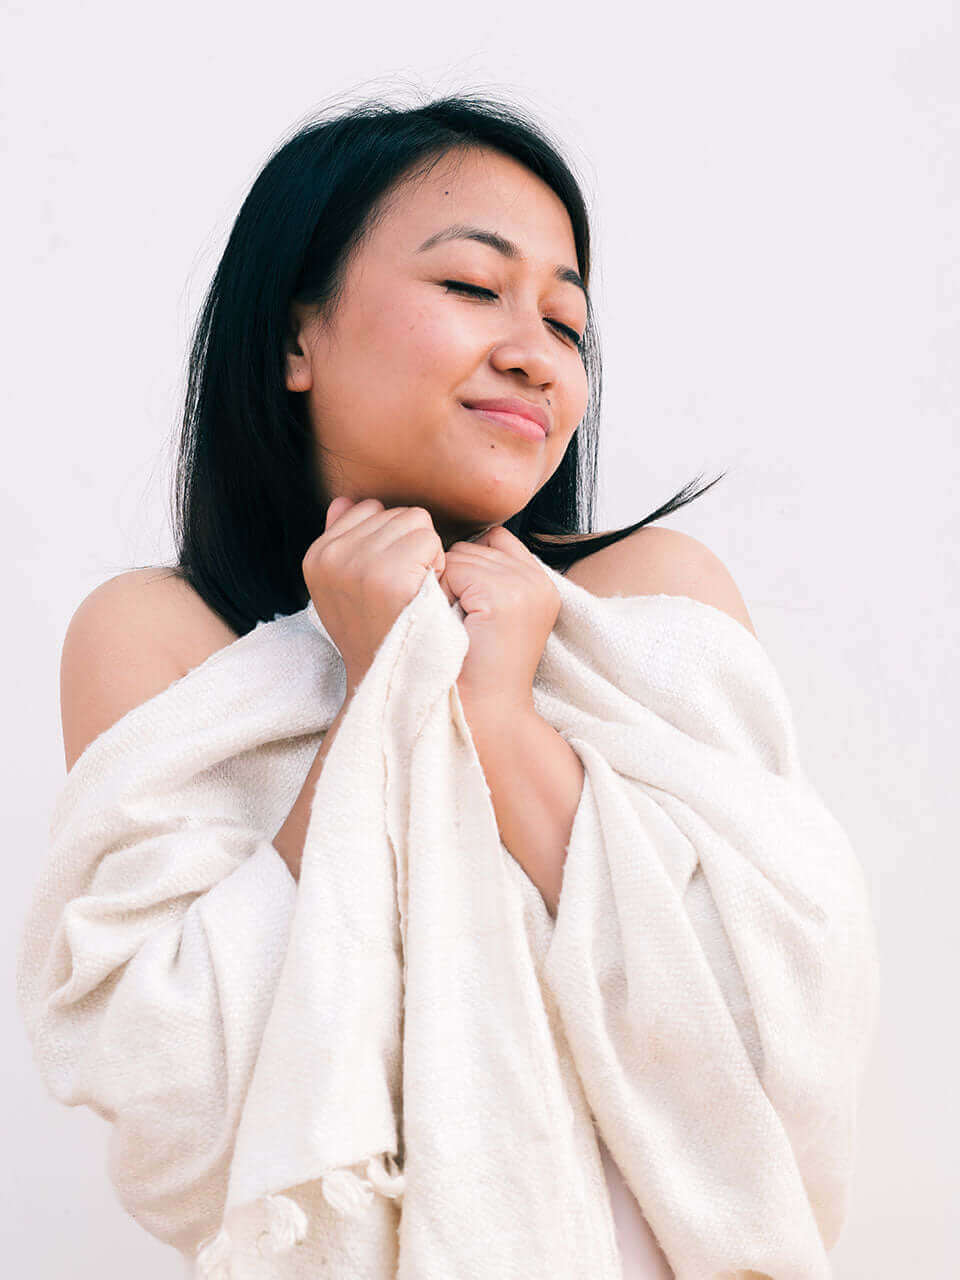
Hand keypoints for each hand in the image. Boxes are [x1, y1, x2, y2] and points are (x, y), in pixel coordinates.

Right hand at [301, 496, 444, 685]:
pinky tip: (425, 594)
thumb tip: (344, 501)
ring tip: (413, 591)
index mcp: (316, 556)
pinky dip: (436, 564)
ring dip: (426, 554)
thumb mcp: (345, 587)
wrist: (388, 681)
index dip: (389, 542)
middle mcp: (331, 557)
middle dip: (409, 545)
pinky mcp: (388, 576)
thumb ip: (343, 541)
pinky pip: (430, 539)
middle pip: (396, 513)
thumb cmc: (377, 632)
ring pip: (416, 522)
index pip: (368, 509)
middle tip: (403, 590)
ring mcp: (358, 565)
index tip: (385, 581)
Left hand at [436, 525, 559, 715]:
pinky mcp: (503, 597)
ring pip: (460, 556)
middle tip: (463, 623)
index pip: (496, 538)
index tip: (469, 608)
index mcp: (541, 584)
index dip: (470, 567)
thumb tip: (450, 546)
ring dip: (446, 587)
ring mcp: (523, 587)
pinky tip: (456, 626)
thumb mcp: (494, 616)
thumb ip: (487, 577)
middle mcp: (538, 581)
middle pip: (473, 545)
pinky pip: (454, 572)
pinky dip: (443, 596)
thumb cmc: (477, 669)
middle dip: (455, 578)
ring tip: (460, 626)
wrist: (487, 714)